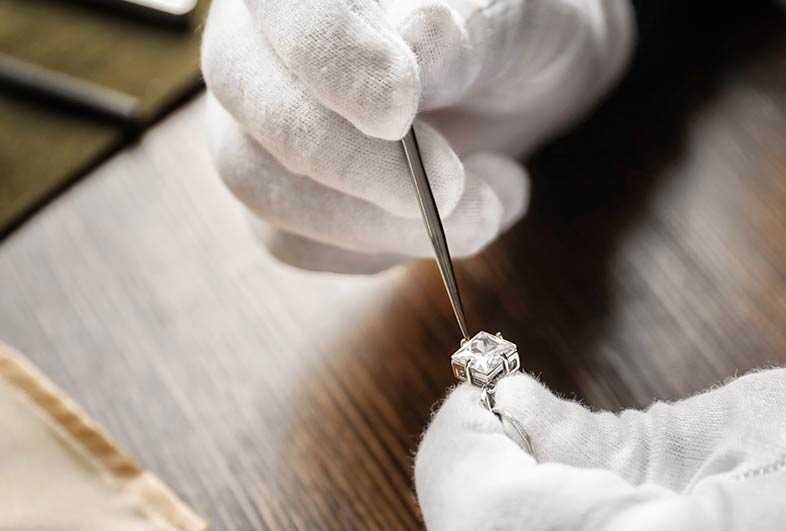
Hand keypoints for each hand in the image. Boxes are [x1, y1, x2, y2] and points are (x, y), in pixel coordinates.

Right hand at [202, 0, 635, 272]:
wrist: (524, 85)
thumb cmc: (513, 33)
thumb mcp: (514, 22)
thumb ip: (463, 36)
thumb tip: (413, 46)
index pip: (285, 12)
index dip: (334, 64)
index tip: (399, 110)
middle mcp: (262, 48)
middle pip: (258, 110)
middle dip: (358, 167)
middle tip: (452, 187)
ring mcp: (263, 129)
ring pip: (268, 191)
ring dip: (379, 226)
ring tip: (485, 208)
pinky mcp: (287, 197)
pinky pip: (298, 244)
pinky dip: (381, 250)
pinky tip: (453, 223)